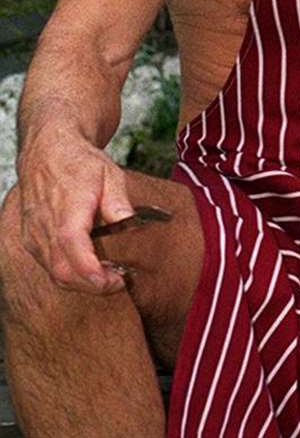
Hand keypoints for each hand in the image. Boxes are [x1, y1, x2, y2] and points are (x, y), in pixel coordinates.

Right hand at [18, 128, 132, 294]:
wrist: (48, 151)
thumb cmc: (79, 162)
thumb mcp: (109, 175)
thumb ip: (118, 203)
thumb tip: (131, 223)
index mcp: (67, 210)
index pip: (74, 252)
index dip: (94, 275)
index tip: (117, 282)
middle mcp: (45, 226)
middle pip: (64, 272)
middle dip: (93, 285)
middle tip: (118, 282)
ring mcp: (34, 235)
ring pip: (55, 273)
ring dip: (81, 282)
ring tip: (107, 275)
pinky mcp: (31, 239)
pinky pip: (48, 266)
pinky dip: (69, 273)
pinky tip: (89, 266)